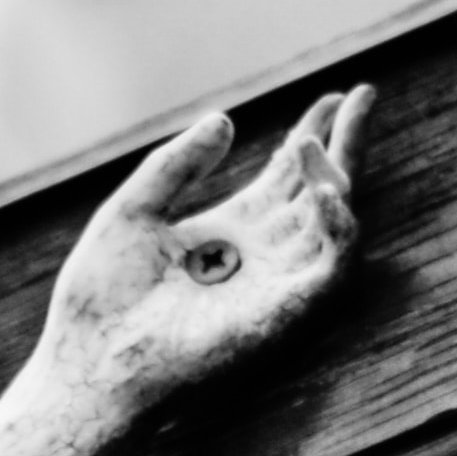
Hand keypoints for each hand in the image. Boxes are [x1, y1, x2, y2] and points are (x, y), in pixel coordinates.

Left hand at [32, 81, 368, 428]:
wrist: (93, 362)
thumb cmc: (103, 299)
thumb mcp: (133, 211)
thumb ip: (176, 165)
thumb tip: (225, 119)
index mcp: (231, 231)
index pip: (287, 177)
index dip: (311, 136)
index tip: (333, 96)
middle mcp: (263, 255)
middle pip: (322, 191)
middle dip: (345, 144)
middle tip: (364, 93)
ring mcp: (278, 284)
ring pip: (335, 224)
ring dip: (334, 177)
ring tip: (312, 143)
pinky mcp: (286, 313)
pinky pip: (333, 268)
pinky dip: (339, 227)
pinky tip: (325, 190)